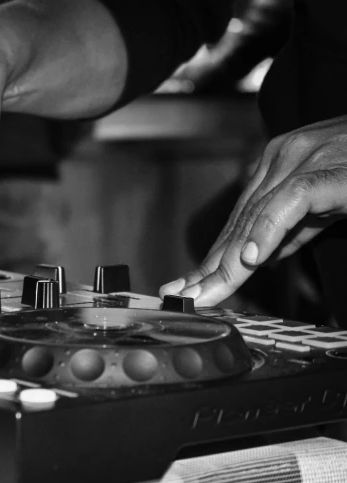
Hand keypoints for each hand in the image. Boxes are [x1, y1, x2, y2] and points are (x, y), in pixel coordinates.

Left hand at [160, 115, 346, 305]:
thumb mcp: (326, 206)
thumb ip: (291, 229)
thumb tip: (257, 256)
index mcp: (277, 164)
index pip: (238, 220)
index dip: (214, 257)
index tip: (191, 288)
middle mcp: (281, 157)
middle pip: (239, 222)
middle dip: (210, 265)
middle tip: (183, 297)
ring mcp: (302, 158)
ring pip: (255, 217)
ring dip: (228, 262)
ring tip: (205, 292)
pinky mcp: (325, 168)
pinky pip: (290, 202)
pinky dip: (268, 232)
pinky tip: (250, 260)